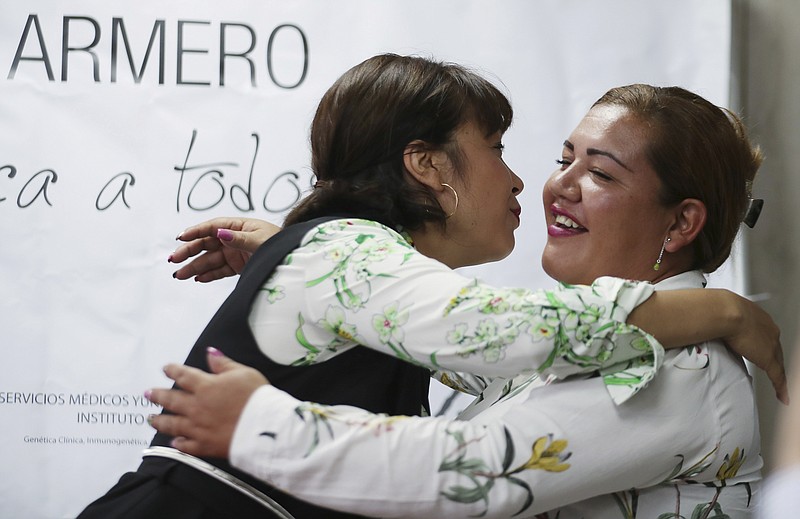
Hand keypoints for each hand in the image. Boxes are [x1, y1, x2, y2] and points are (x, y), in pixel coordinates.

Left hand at [146, 347, 267, 457]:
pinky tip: (174, 442)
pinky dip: (179, 444)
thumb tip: (210, 353)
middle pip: (172, 400)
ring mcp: (198, 428)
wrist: (264, 428)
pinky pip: (187, 446)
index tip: (165, 369)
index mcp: (206, 387)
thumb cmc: (256, 397)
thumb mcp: (243, 373)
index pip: (184, 376)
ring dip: (160, 421)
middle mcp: (197, 407)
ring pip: (173, 424)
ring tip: (151, 419)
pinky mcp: (205, 446)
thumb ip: (224, 364)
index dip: (172, 371)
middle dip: (158, 395)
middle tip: (148, 394)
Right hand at [169, 217, 281, 282]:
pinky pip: (219, 271)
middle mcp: (233, 239)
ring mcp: (233, 253)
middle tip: (173, 260)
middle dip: (189, 251)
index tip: (181, 237)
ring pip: (209, 260)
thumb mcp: (260, 240)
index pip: (212, 227)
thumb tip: (220, 234)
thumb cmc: (279, 243)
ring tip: (180, 275)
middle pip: (206, 244)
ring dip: (194, 267)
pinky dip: (208, 275)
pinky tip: (197, 279)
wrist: (292, 259)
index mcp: (238, 226)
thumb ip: (239, 239)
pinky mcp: (237, 267)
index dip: (196, 231)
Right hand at [723, 294, 787, 404]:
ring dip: (778, 374)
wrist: (725, 312)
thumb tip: (709, 327)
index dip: (763, 345)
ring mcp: (771, 344)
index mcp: (758, 317)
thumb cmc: (718, 309)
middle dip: (773, 359)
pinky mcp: (768, 359)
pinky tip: (783, 396)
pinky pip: (778, 377)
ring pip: (779, 363)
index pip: (765, 335)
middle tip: (770, 369)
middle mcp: (769, 330)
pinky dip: (781, 388)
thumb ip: (721, 323)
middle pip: (775, 349)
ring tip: (779, 385)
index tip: (757, 350)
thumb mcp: (721, 314)